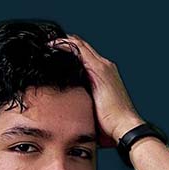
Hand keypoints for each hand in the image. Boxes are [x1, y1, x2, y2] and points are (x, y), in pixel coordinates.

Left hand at [48, 34, 143, 148]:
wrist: (124, 127)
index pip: (83, 56)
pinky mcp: (99, 70)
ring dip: (62, 42)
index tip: (50, 53)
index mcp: (102, 76)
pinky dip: (64, 45)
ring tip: (45, 44)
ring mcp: (103, 67)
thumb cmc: (110, 125)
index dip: (67, 51)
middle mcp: (105, 67)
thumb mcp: (90, 111)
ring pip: (79, 45)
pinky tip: (51, 46)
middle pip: (81, 47)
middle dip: (63, 44)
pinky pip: (79, 50)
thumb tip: (64, 112)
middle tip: (44, 46)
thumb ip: (80, 104)